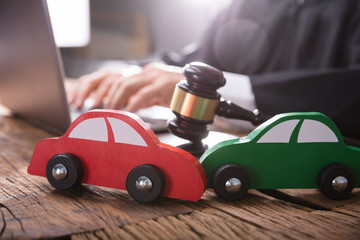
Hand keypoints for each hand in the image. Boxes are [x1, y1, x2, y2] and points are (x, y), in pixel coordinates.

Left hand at [68, 63, 183, 111]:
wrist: (201, 90)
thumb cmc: (182, 94)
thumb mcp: (160, 95)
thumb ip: (146, 99)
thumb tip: (133, 107)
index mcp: (147, 74)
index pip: (123, 80)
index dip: (110, 93)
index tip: (104, 105)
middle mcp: (149, 72)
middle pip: (121, 81)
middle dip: (109, 97)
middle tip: (104, 111)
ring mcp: (155, 76)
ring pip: (128, 85)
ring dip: (117, 100)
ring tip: (112, 112)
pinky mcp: (163, 84)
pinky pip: (143, 94)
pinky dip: (133, 104)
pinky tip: (128, 112)